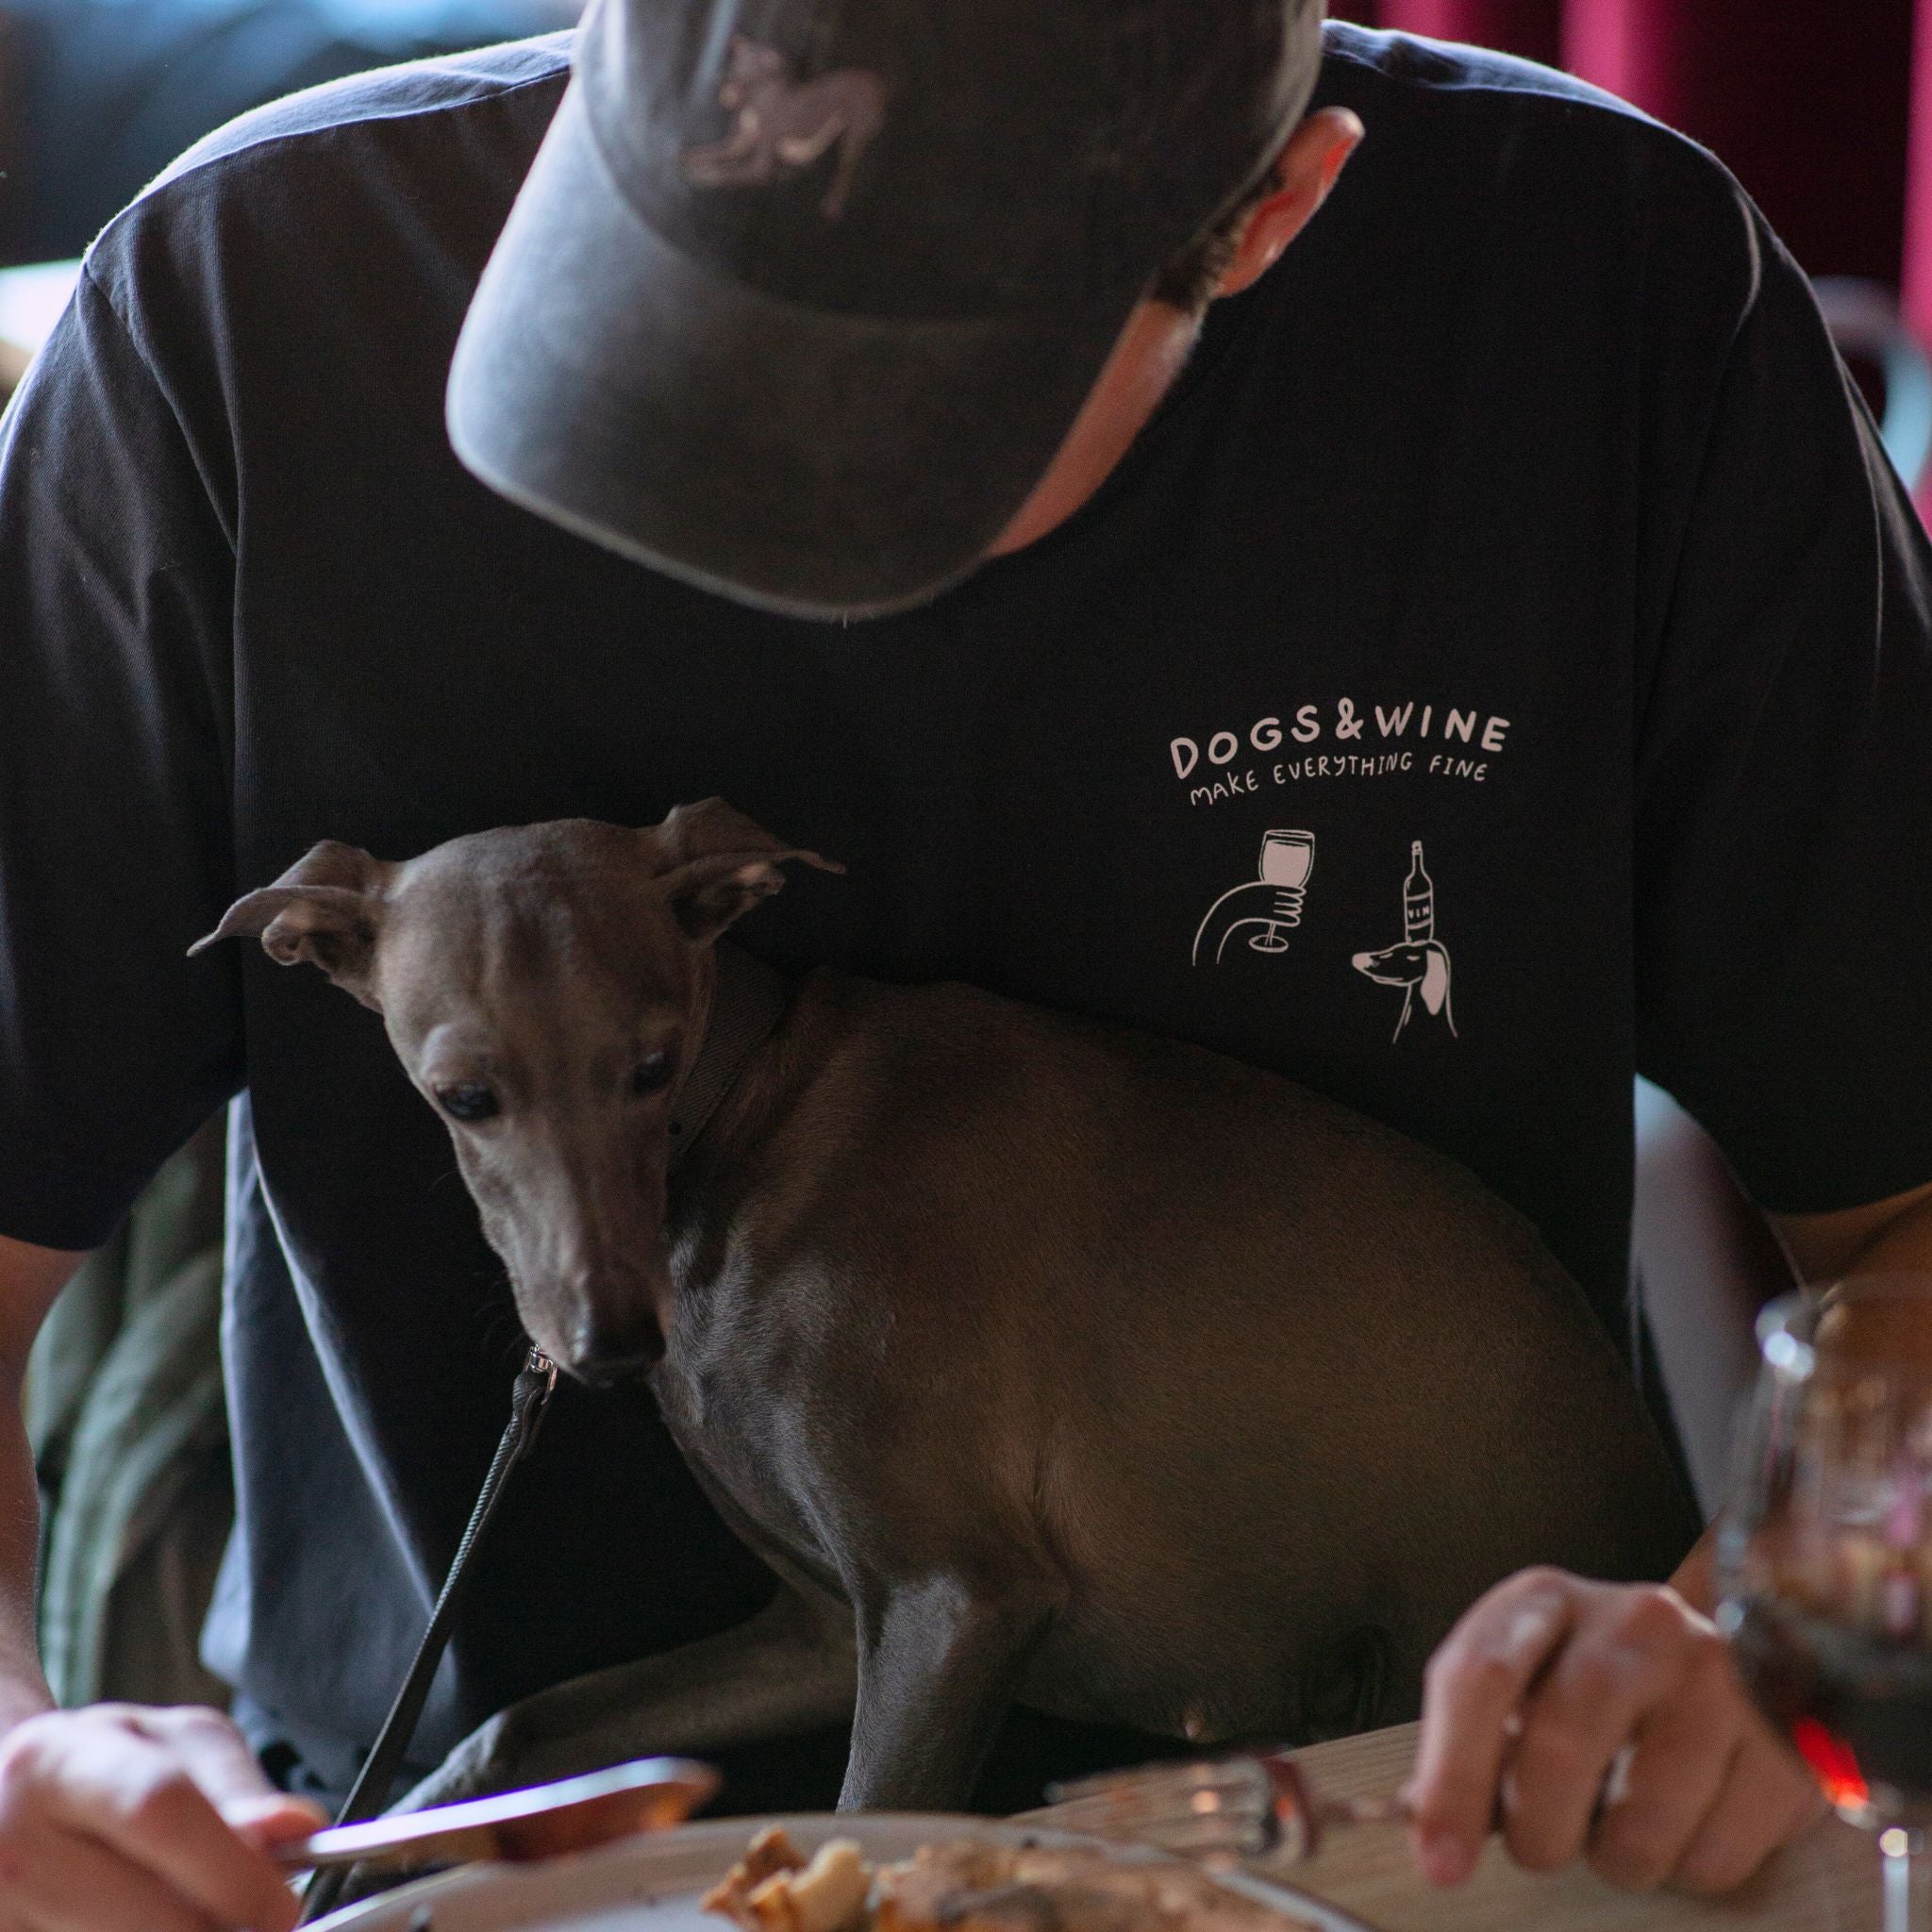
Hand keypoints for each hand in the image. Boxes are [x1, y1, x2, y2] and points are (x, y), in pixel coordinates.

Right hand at [0, 1702, 324, 1929]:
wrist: (9, 1799)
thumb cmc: (108, 1768)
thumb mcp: (176, 1746)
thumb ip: (239, 1790)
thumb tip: (298, 1829)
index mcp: (60, 1761)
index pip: (159, 1809)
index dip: (231, 1867)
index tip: (281, 1905)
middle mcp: (15, 1838)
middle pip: (147, 1912)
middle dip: (219, 1927)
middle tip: (254, 1924)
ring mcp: (1, 1911)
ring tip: (196, 1910)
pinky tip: (143, 1922)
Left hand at [1403, 1568, 1821, 1893]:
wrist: (1724, 1653)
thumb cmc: (1593, 1678)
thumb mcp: (1523, 1680)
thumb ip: (1476, 1742)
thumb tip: (1430, 1828)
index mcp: (1545, 1600)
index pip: (1481, 1677)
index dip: (1453, 1777)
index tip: (1441, 1861)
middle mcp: (1634, 1621)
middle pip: (1561, 1745)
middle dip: (1538, 1829)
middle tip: (1541, 1845)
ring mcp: (1718, 1675)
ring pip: (1643, 1820)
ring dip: (1616, 1856)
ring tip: (1620, 1821)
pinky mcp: (1786, 1740)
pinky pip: (1716, 1855)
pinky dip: (1685, 1866)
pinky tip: (1684, 1819)